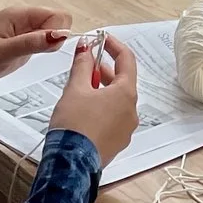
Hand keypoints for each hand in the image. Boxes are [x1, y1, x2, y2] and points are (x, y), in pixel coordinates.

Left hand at [0, 6, 74, 87]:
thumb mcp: (3, 53)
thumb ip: (32, 43)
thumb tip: (61, 35)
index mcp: (20, 14)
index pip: (58, 15)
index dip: (59, 32)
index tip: (47, 48)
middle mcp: (23, 18)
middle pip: (57, 22)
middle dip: (55, 39)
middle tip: (34, 53)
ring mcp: (22, 29)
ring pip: (50, 32)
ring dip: (47, 45)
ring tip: (25, 56)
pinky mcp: (20, 41)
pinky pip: (40, 40)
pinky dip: (41, 49)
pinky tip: (25, 58)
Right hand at [48, 32, 138, 166]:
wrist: (70, 165)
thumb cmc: (74, 124)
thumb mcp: (75, 88)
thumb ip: (82, 64)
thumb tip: (85, 46)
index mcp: (126, 94)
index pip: (127, 60)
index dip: (113, 45)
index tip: (100, 38)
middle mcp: (132, 111)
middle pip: (122, 81)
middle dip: (103, 69)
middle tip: (85, 62)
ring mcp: (126, 129)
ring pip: (117, 101)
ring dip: (102, 89)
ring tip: (80, 86)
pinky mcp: (116, 143)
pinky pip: (113, 117)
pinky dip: (102, 107)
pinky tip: (83, 109)